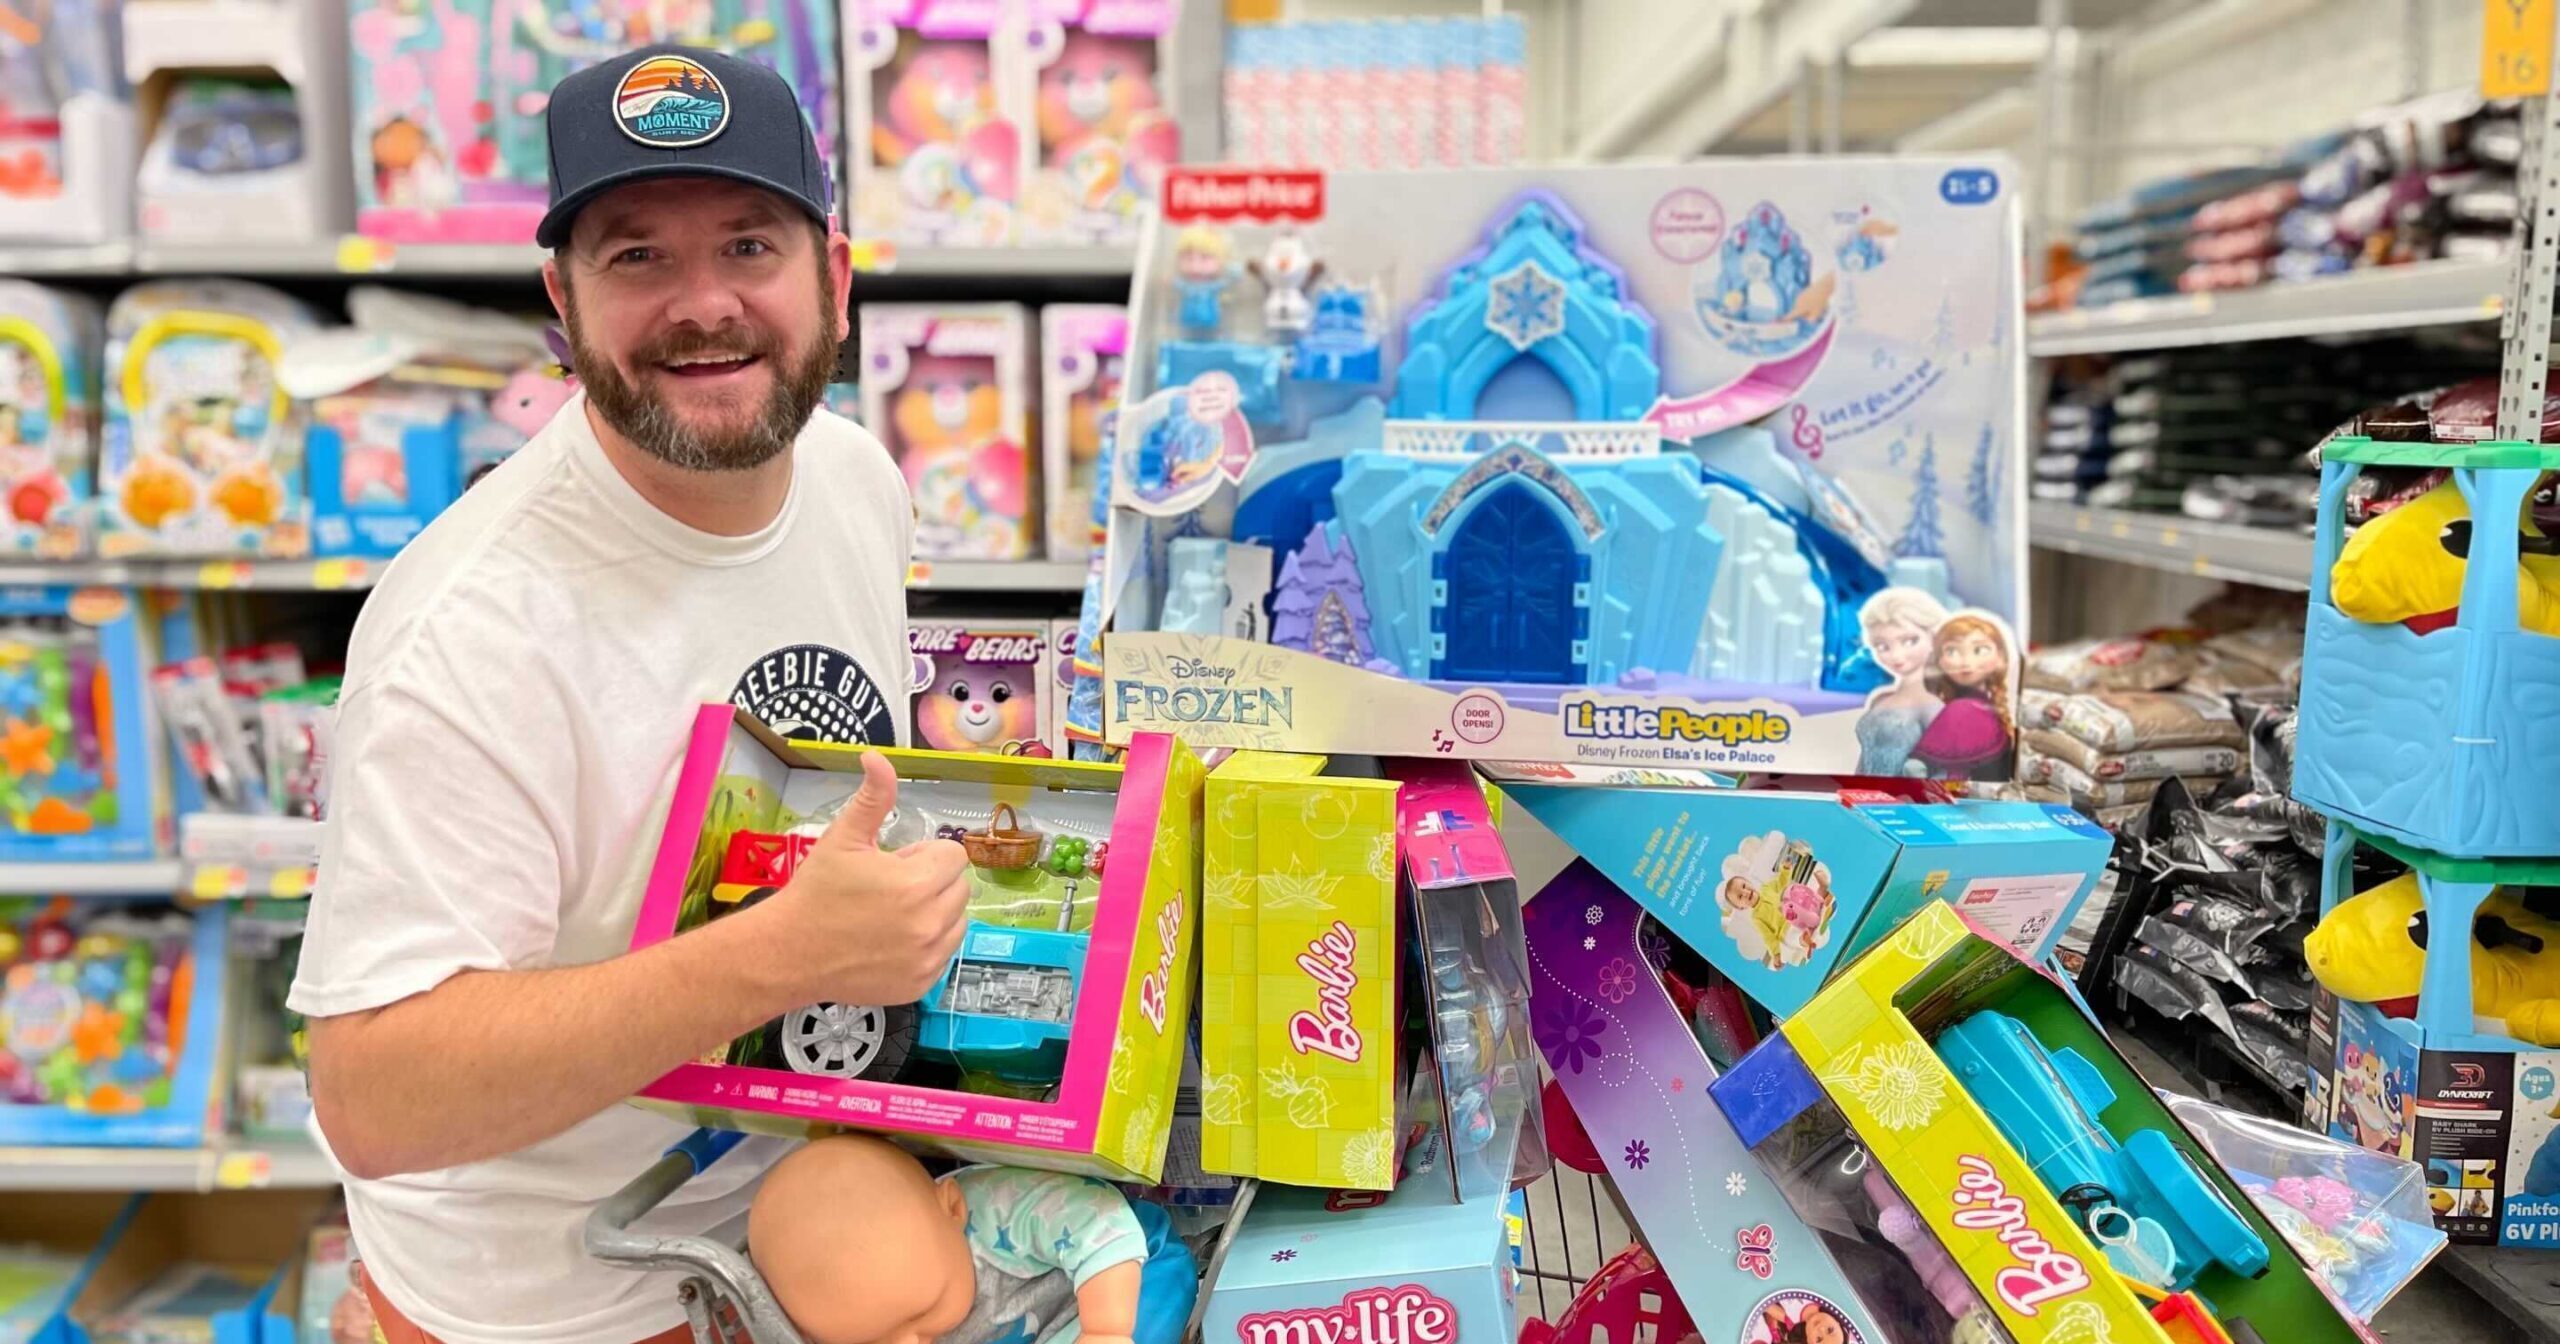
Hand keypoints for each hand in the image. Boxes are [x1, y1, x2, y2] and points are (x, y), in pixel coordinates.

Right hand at [758, 752, 970, 1006]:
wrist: (787, 953)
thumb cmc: (815, 893)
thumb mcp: (843, 838)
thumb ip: (872, 797)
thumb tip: (877, 758)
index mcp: (917, 884)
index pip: (952, 857)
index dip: (922, 856)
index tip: (893, 865)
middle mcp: (929, 923)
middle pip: (958, 888)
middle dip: (931, 882)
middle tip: (889, 889)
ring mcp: (927, 958)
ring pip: (957, 921)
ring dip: (935, 913)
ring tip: (892, 915)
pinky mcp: (921, 983)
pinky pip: (944, 954)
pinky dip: (927, 946)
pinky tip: (892, 941)